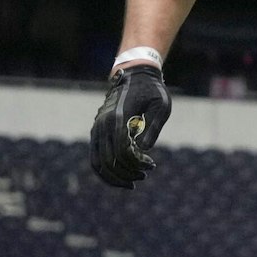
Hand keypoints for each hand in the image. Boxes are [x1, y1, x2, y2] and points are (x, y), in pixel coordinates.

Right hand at [90, 65, 171, 187]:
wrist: (134, 74)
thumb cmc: (152, 90)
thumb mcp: (161, 106)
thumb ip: (153, 128)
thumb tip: (143, 151)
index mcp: (118, 118)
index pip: (123, 152)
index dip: (137, 164)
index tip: (151, 164)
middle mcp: (102, 125)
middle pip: (109, 161)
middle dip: (127, 173)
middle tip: (144, 175)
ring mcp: (96, 129)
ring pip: (98, 163)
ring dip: (115, 177)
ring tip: (134, 181)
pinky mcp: (96, 132)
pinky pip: (95, 158)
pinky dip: (105, 171)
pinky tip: (121, 177)